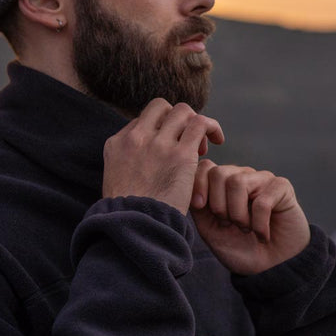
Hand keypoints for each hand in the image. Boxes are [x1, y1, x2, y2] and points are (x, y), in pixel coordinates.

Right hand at [102, 99, 223, 212]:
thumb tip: (149, 159)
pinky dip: (211, 127)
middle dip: (176, 120)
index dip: (160, 130)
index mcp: (117, 143)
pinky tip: (218, 140)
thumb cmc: (132, 214)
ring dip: (195, 123)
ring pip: (182, 111)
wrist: (136, 228)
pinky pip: (200, 123)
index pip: (142, 120)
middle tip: (187, 144)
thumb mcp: (119, 181)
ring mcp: (158, 144)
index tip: (168, 148)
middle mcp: (136, 137)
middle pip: (161, 107)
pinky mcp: (181, 154)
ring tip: (202, 146)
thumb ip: (131, 162)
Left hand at [190, 160, 310, 274]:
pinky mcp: (282, 187)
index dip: (198, 184)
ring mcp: (263, 179)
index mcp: (223, 184)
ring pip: (237, 182)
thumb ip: (198, 206)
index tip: (199, 207)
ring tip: (246, 229)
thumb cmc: (240, 248)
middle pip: (218, 173)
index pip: (205, 167)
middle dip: (218, 206)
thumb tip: (188, 186)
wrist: (269, 268)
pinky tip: (263, 236)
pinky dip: (259, 225)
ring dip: (238, 215)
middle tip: (228, 225)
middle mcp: (242, 176)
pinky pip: (262, 200)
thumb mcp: (210, 229)